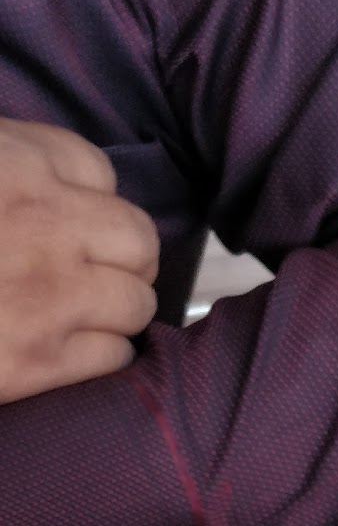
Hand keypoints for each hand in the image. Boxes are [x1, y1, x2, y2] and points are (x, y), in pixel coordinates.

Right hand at [0, 119, 158, 402]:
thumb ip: (9, 164)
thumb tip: (56, 188)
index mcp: (12, 163)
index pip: (96, 171)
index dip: (89, 201)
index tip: (73, 219)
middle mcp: (41, 223)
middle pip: (137, 236)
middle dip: (126, 259)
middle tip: (97, 275)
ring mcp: (46, 295)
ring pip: (137, 301)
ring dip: (120, 311)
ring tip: (84, 315)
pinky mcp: (36, 362)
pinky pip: (114, 356)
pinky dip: (103, 356)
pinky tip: (73, 352)